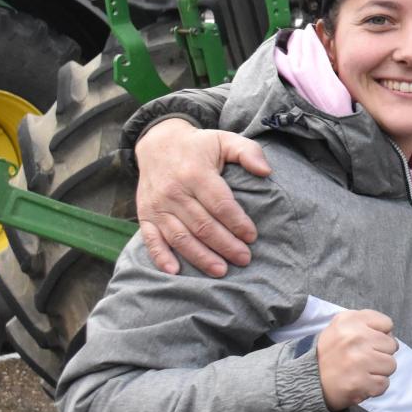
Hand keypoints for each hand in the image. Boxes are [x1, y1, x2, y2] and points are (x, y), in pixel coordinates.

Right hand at [134, 118, 270, 276]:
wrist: (157, 143)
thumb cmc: (198, 146)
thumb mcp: (224, 140)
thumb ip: (247, 152)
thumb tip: (266, 171)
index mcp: (196, 173)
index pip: (220, 204)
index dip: (237, 222)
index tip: (252, 236)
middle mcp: (174, 192)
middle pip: (203, 225)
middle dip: (225, 245)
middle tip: (244, 259)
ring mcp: (157, 206)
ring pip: (180, 237)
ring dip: (200, 257)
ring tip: (221, 270)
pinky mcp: (145, 215)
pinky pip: (151, 239)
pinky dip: (161, 257)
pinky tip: (174, 272)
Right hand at [316, 310, 397, 410]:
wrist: (307, 381)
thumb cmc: (331, 353)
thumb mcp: (341, 327)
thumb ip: (365, 323)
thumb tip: (390, 335)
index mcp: (349, 320)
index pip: (386, 324)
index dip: (379, 335)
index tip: (366, 342)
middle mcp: (354, 338)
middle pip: (392, 345)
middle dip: (381, 353)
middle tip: (362, 360)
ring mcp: (357, 361)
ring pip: (391, 365)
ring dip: (379, 371)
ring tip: (361, 371)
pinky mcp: (358, 383)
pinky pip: (384, 384)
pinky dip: (374, 387)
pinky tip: (360, 383)